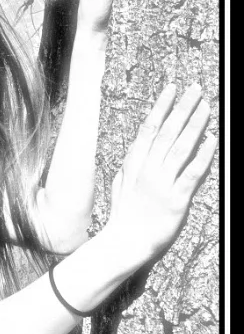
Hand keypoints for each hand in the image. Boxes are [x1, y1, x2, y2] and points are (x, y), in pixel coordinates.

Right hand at [107, 83, 216, 272]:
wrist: (124, 243)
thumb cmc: (124, 216)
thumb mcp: (121, 184)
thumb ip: (131, 166)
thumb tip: (139, 150)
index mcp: (134, 163)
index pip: (150, 128)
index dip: (162, 107)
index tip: (171, 89)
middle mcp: (148, 169)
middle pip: (168, 132)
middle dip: (182, 108)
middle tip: (195, 89)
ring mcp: (161, 184)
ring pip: (180, 147)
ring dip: (195, 125)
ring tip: (206, 107)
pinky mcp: (176, 200)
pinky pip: (192, 174)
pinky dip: (202, 155)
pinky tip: (211, 139)